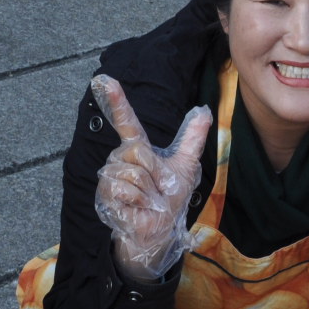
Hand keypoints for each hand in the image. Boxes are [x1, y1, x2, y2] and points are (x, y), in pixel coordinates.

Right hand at [90, 76, 212, 282]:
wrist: (160, 229)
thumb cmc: (170, 198)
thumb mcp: (185, 165)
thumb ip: (192, 138)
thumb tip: (204, 110)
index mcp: (137, 148)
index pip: (127, 121)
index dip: (117, 101)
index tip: (104, 79)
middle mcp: (120, 158)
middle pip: (138, 150)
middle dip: (155, 171)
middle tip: (159, 188)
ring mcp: (110, 176)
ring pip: (132, 171)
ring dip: (149, 189)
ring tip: (149, 200)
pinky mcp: (105, 194)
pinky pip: (125, 188)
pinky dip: (139, 200)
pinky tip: (138, 207)